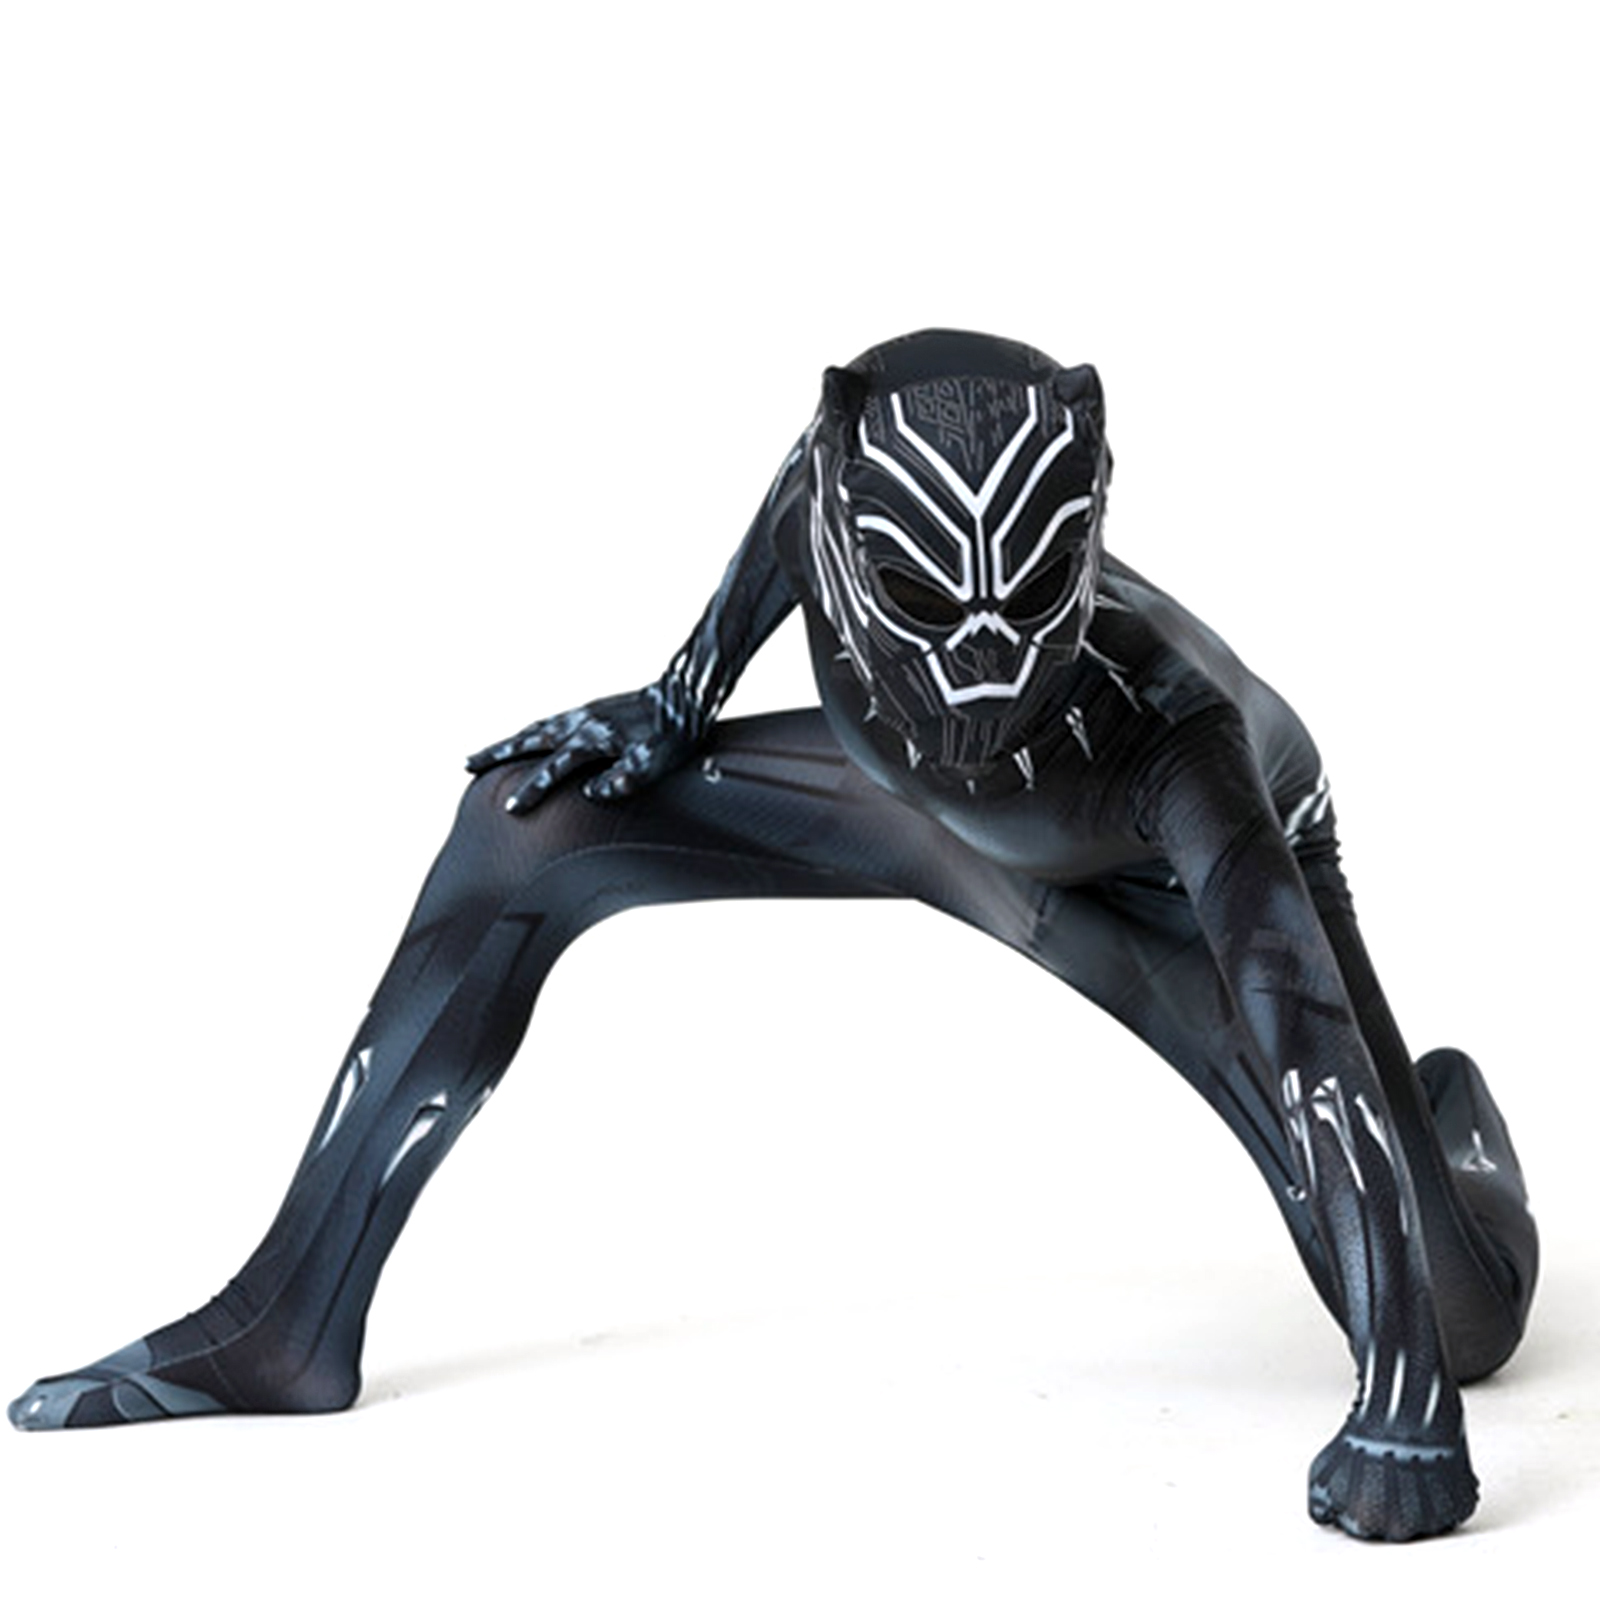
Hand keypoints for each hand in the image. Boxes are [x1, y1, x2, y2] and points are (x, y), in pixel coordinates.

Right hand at [465, 684, 699, 812]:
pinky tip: (530, 738)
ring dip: (509, 741)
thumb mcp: (655, 762)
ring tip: (486, 753)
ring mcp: (585, 713)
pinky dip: (530, 731)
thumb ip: (624, 778)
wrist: (686, 695)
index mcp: (593, 738)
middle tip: (464, 765)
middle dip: (496, 754)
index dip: (532, 790)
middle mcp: (581, 722)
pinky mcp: (593, 709)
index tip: (510, 810)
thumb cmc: (674, 735)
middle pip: (528, 739)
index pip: (554, 769)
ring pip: (536, 728)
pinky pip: (550, 721)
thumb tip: (591, 794)